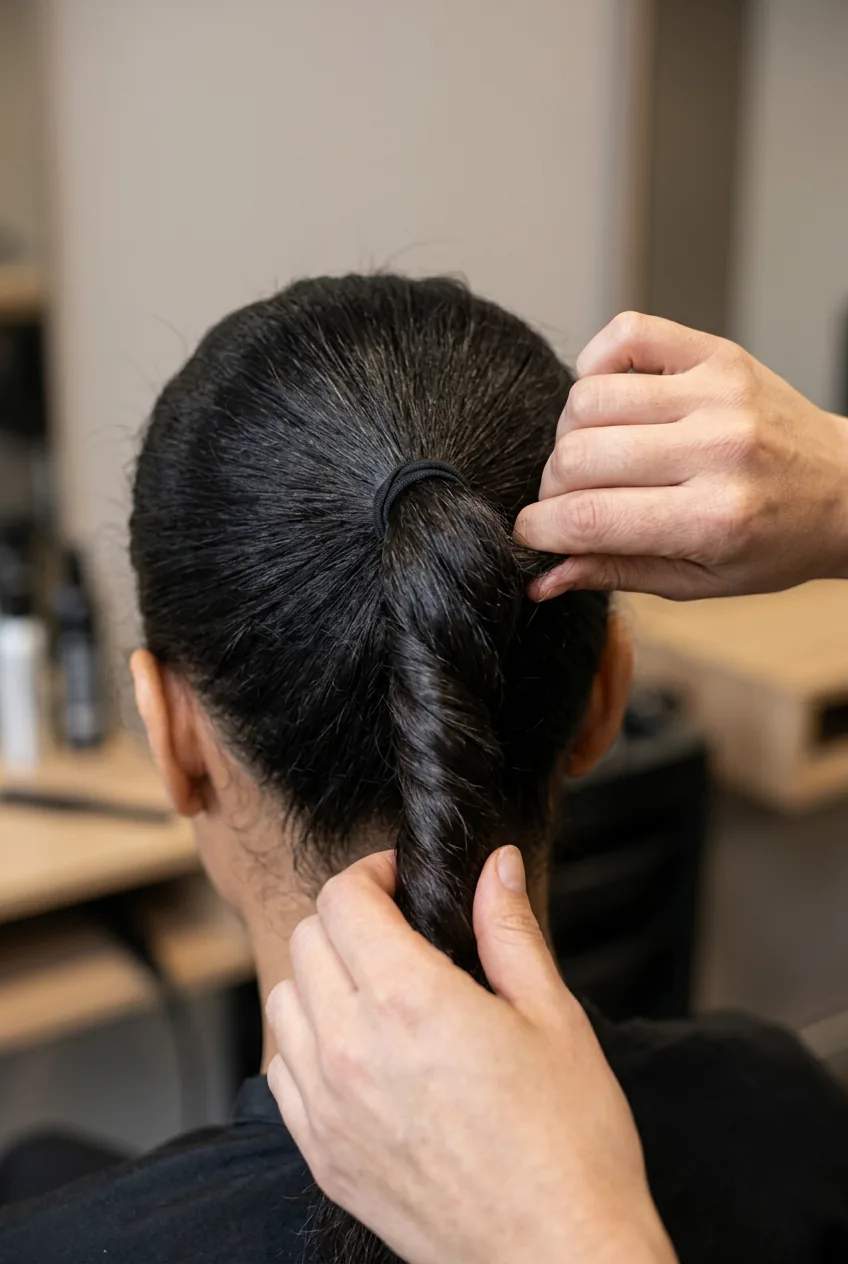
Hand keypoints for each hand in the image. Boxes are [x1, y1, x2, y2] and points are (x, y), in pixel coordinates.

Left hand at [266, 848, 675, 1263]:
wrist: (557, 1259)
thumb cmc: (571, 1143)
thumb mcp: (555, 1017)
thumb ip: (510, 930)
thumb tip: (497, 866)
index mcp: (410, 1000)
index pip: (342, 899)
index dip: (371, 874)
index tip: (401, 881)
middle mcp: (353, 1047)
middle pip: (307, 940)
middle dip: (348, 918)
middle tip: (398, 930)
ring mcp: (329, 1108)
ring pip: (284, 1001)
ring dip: (321, 978)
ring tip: (376, 990)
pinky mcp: (323, 1156)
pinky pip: (282, 1072)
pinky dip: (307, 1044)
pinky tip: (357, 1051)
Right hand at [515, 312, 847, 600]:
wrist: (845, 488)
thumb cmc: (772, 542)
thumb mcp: (697, 580)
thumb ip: (615, 573)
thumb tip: (540, 578)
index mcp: (714, 518)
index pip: (588, 518)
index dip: (538, 528)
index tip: (530, 533)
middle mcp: (717, 449)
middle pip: (577, 457)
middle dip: (552, 487)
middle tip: (568, 500)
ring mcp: (717, 393)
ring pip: (587, 398)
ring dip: (571, 433)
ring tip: (595, 454)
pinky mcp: (717, 353)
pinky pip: (625, 334)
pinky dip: (597, 363)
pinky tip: (611, 400)